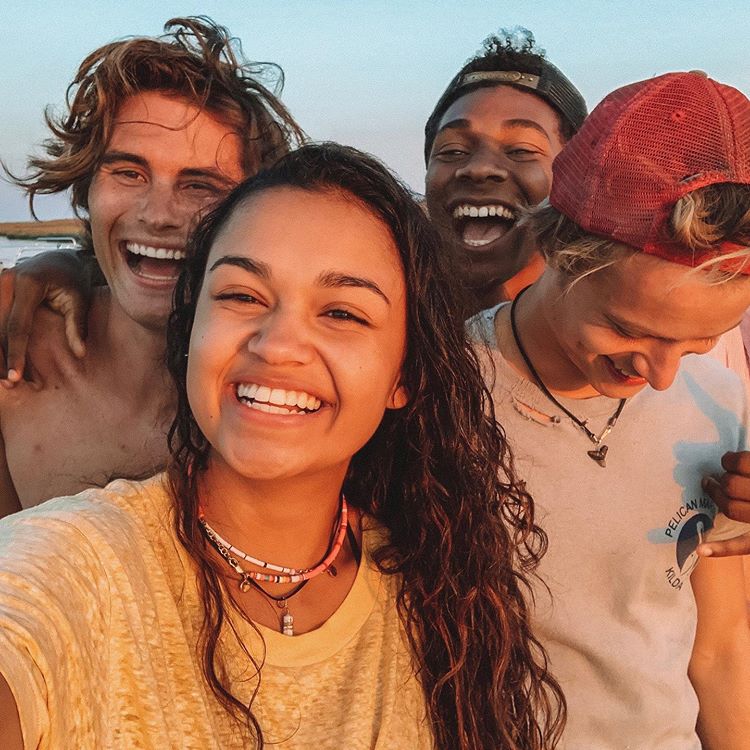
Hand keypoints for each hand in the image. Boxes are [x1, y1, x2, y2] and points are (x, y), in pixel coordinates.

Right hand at [0, 251, 89, 387]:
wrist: (60, 258)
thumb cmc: (73, 280)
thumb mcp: (80, 299)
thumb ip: (77, 326)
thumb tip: (80, 353)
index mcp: (28, 283)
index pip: (18, 326)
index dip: (16, 353)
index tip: (15, 376)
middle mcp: (6, 281)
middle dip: (2, 357)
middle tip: (10, 383)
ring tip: (6, 378)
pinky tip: (3, 361)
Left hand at [698, 451, 749, 556]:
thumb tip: (735, 449)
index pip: (743, 462)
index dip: (731, 459)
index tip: (727, 459)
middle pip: (732, 485)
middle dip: (723, 479)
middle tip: (720, 476)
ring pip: (731, 509)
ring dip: (717, 498)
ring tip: (712, 487)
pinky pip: (742, 546)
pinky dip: (722, 549)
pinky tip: (700, 549)